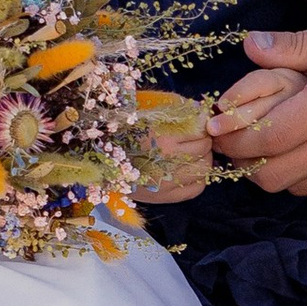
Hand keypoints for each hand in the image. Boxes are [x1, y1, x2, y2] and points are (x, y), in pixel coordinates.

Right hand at [132, 85, 214, 203]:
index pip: (200, 129)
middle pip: (205, 148)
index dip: (199, 124)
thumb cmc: (125, 130)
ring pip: (205, 168)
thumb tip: (202, 111)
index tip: (193, 124)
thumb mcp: (147, 112)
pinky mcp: (166, 197)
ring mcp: (168, 182)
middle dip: (202, 140)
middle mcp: (167, 161)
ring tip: (189, 154)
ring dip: (201, 158)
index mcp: (162, 136)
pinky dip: (197, 178)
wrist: (101, 158)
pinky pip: (197, 188)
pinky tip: (186, 170)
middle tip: (191, 138)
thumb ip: (176, 108)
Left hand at [209, 14, 306, 193]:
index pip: (269, 137)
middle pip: (276, 176)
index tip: (216, 127)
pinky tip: (304, 146)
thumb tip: (250, 47)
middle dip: (246, 162)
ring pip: (299, 186)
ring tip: (267, 142)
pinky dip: (306, 173)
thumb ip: (297, 46)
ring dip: (274, 170)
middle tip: (235, 138)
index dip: (233, 138)